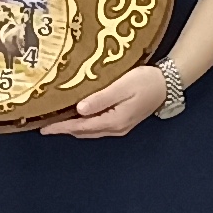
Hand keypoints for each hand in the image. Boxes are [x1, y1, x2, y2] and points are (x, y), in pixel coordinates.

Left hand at [40, 65, 171, 141]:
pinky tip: (78, 116)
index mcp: (114, 120)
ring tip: (57, 121)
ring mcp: (120, 126)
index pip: (81, 126)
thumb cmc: (146, 81)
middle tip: (45, 125)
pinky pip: (98, 126)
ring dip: (74, 127)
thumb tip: (79, 109)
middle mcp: (116, 128)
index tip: (44, 128)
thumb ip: (101, 98)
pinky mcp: (123, 121)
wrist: (168, 83)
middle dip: (64, 129)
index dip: (61, 127)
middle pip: (84, 131)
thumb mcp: (122, 86)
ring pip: (91, 130)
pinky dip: (84, 123)